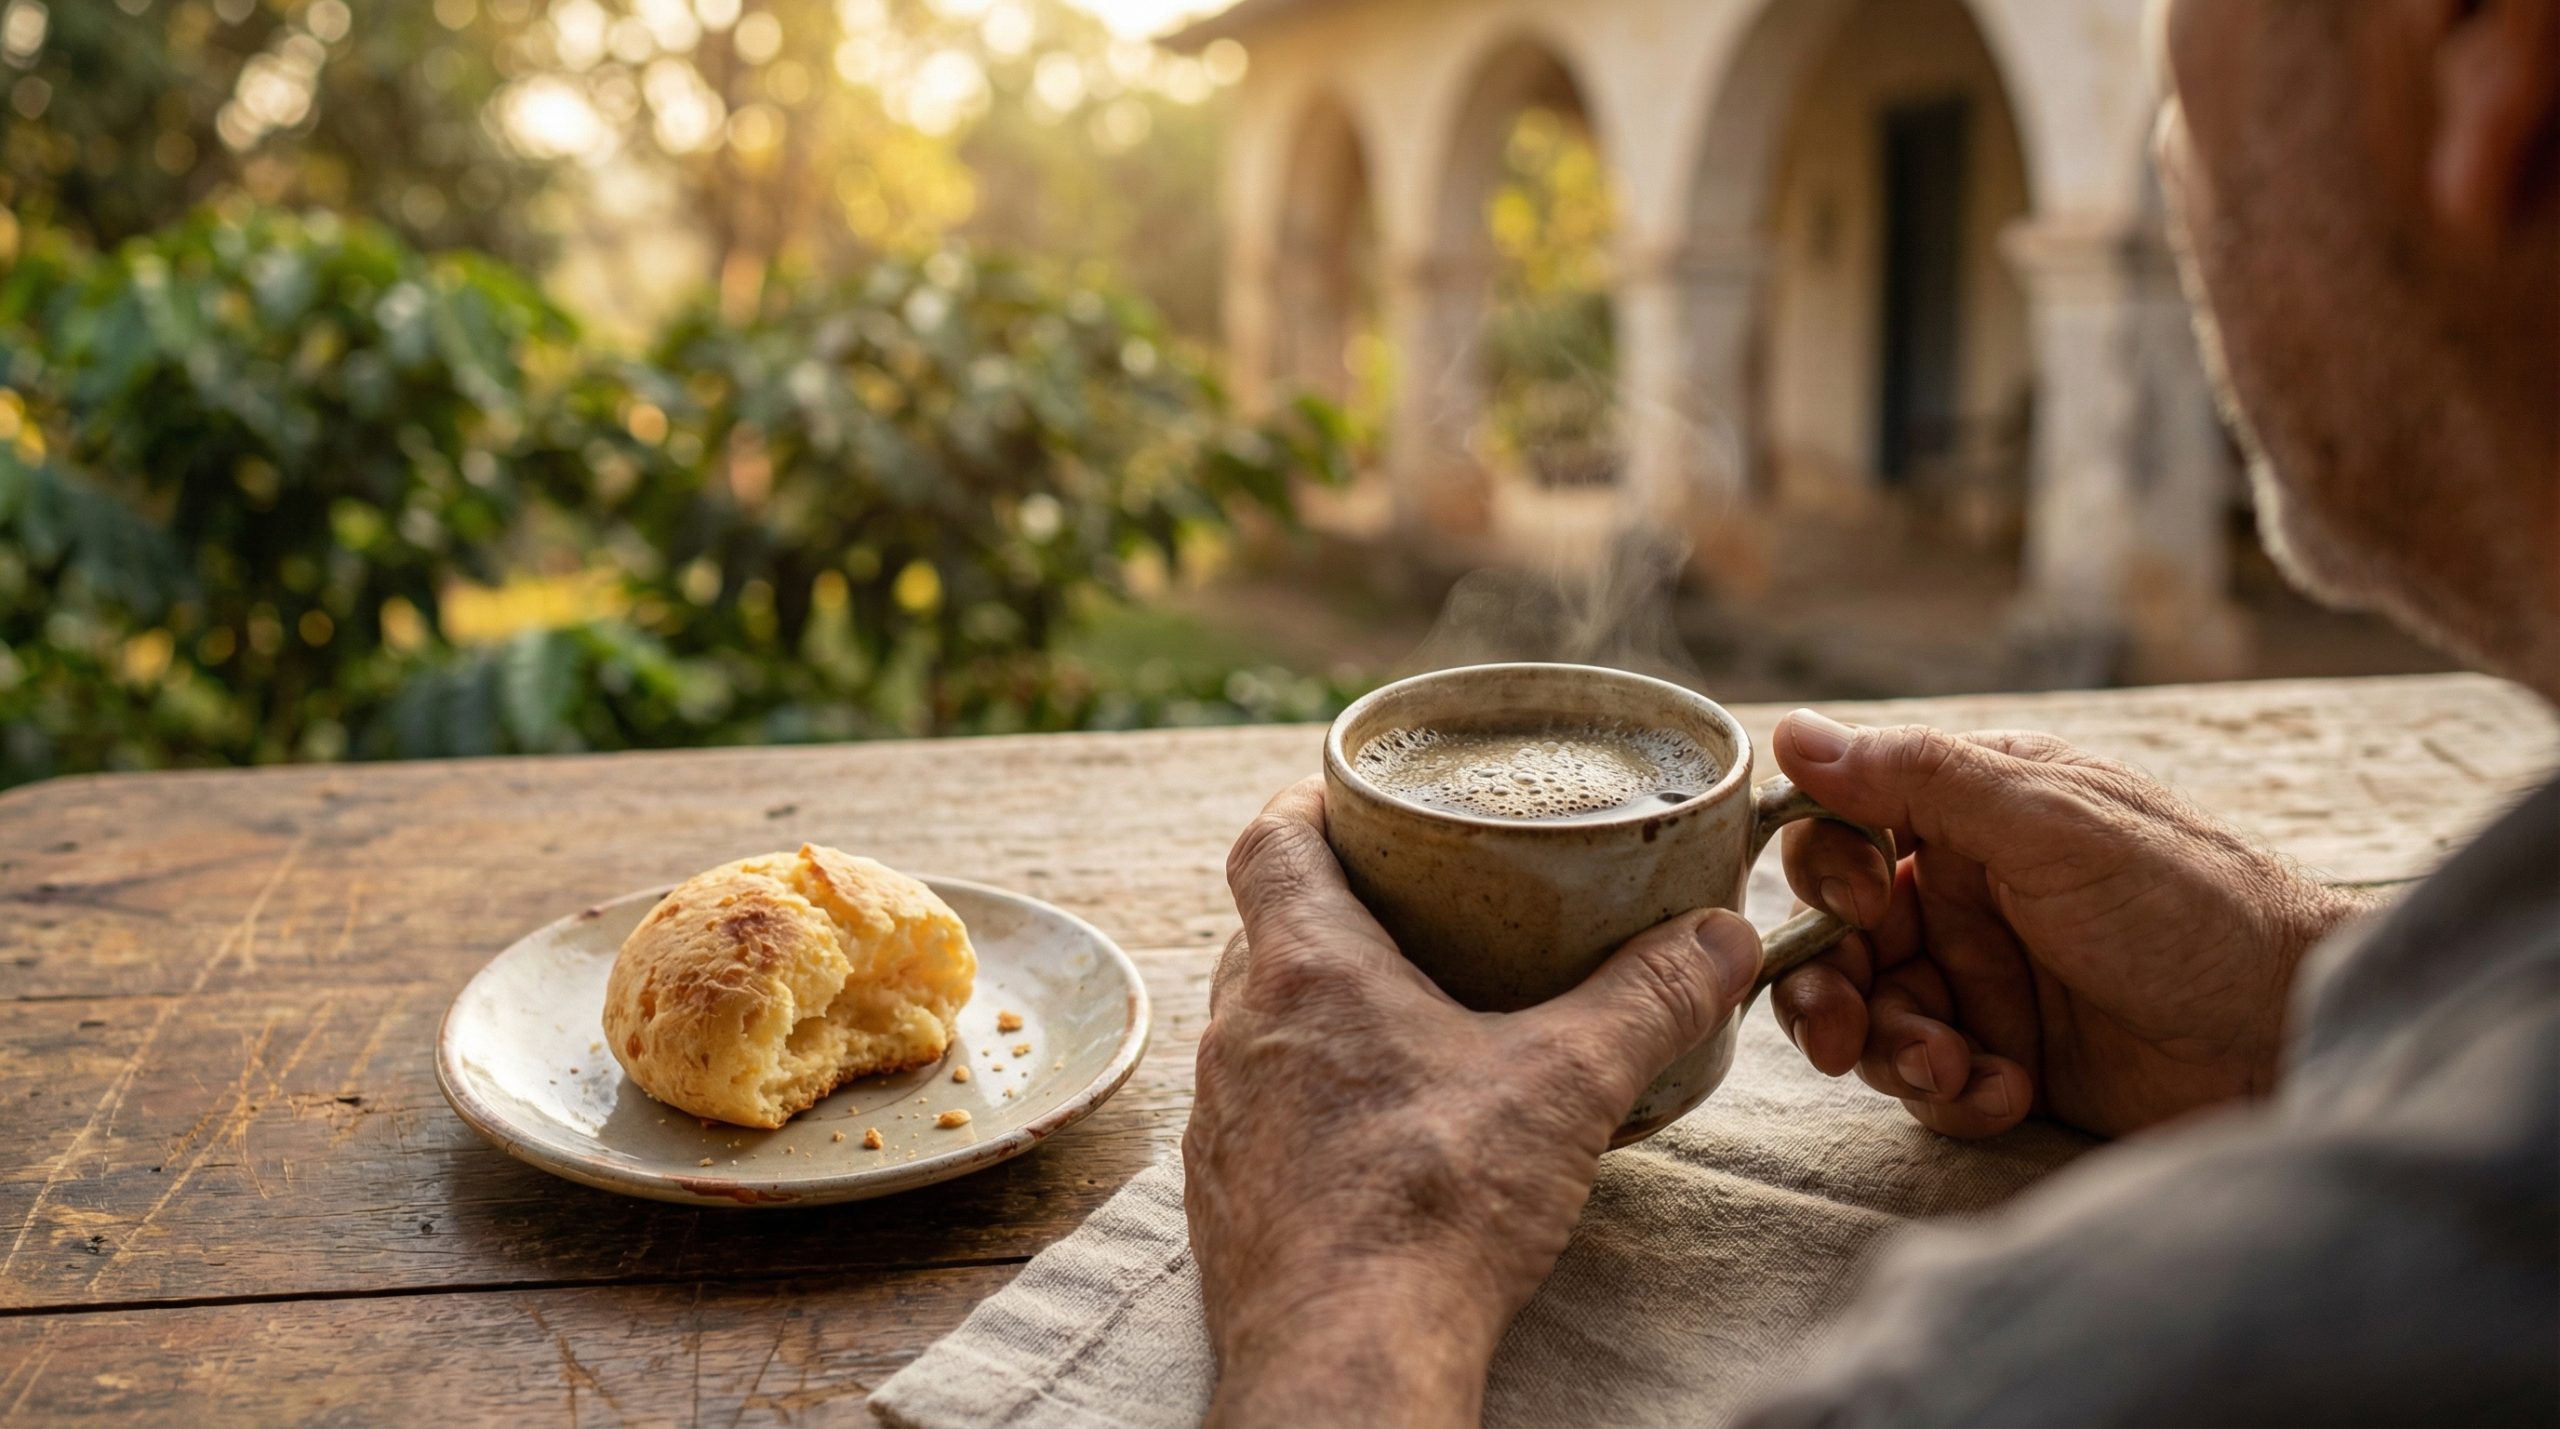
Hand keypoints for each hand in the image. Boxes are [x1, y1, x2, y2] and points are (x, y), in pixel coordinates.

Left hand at [1184, 778, 1761, 1427]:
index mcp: (1307, 970)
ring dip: (1319, 1004)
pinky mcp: (1226, 1192)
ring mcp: (1222, 1115)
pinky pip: (1259, 1107)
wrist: (1347, 1356)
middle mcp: (1241, 1029)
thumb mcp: (1565, 1086)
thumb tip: (1722, 939)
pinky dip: (1310, 1091)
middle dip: (1334, 905)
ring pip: (1261, 1020)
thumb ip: (1648, 1001)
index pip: (1270, 840)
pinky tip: (1378, 1123)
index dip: (1307, 802)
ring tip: (1407, 1010)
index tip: (1354, 795)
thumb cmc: (1436, 1210)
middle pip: (1266, 927)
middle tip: (1412, 901)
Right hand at [1769, 711, 2366, 1139]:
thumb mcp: (2050, 827)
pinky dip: (1952, 1092)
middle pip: (1835, 935)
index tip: (1856, 907)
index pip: (1843, 826)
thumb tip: (1790, 731)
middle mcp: (1966, 890)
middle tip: (1837, 1038)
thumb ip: (1918, 779)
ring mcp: (1984, 977)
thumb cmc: (2190, 908)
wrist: (2289, 1037)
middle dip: (1828, 987)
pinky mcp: (2005, 1056)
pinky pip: (1927, 1078)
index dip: (1825, 871)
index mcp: (1973, 810)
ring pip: (1870, 1014)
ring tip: (1950, 1069)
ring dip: (1891, 1048)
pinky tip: (2008, 1092)